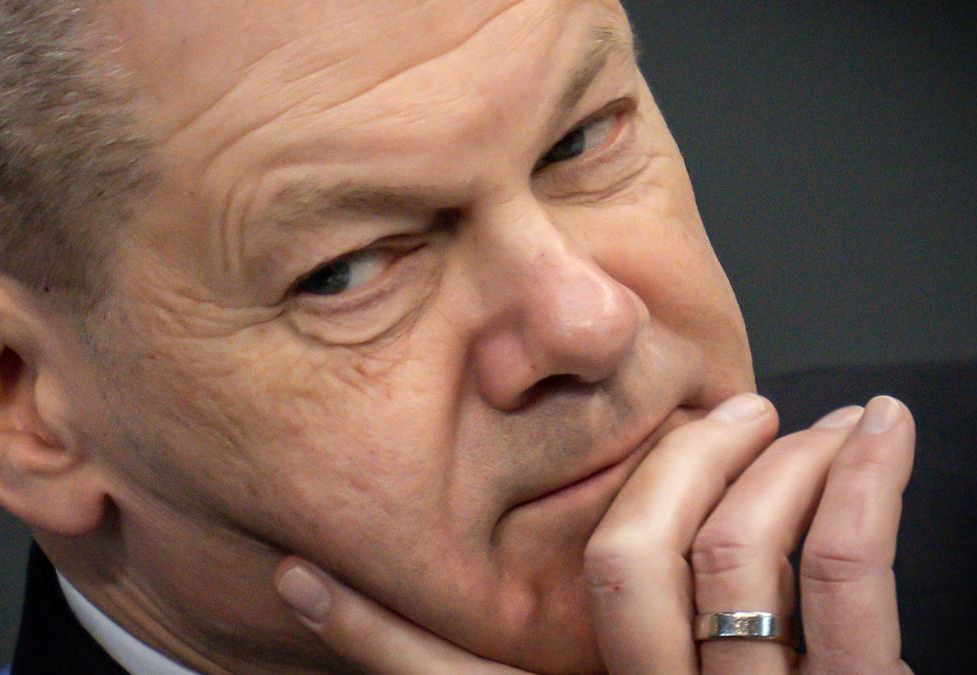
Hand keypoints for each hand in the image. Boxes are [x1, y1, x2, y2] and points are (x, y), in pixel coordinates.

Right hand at [273, 395, 915, 673]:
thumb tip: (504, 629)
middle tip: (729, 412)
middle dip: (675, 461)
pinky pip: (843, 571)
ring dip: (779, 459)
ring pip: (732, 548)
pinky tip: (877, 430)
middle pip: (624, 560)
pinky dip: (866, 481)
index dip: (369, 636)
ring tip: (820, 425)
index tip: (302, 579)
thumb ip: (583, 672)